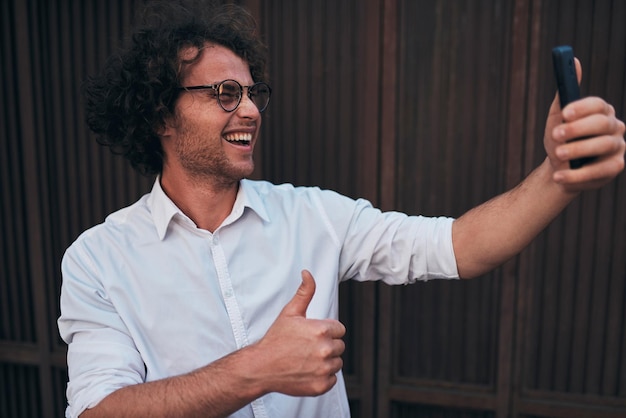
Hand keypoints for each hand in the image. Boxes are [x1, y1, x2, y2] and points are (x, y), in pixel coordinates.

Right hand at [251, 270, 345, 395]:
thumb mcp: (290, 312)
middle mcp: (325, 350)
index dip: (326, 331)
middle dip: (327, 345)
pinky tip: (307, 371)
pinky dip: (322, 377)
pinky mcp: (321, 385)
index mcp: (322, 330)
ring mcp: (324, 369)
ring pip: (337, 363)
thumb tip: (307, 273)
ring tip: (306, 359)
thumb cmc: (275, 339)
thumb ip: (305, 292)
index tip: (312, 335)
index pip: (339, 329)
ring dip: (326, 361)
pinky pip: (332, 379)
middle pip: (339, 346)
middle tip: (307, 347)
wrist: (261, 366)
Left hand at [544, 58, 624, 191]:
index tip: (564, 113)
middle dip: (577, 130)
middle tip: (555, 135)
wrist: (559, 170)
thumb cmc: (559, 141)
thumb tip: (573, 61)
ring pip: (603, 146)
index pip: (598, 104)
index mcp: (601, 112)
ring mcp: (618, 148)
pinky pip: (600, 171)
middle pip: (602, 124)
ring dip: (578, 151)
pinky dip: (577, 175)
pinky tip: (559, 176)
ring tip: (557, 155)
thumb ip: (564, 94)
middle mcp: (614, 127)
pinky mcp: (615, 167)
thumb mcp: (556, 119)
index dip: (582, 107)